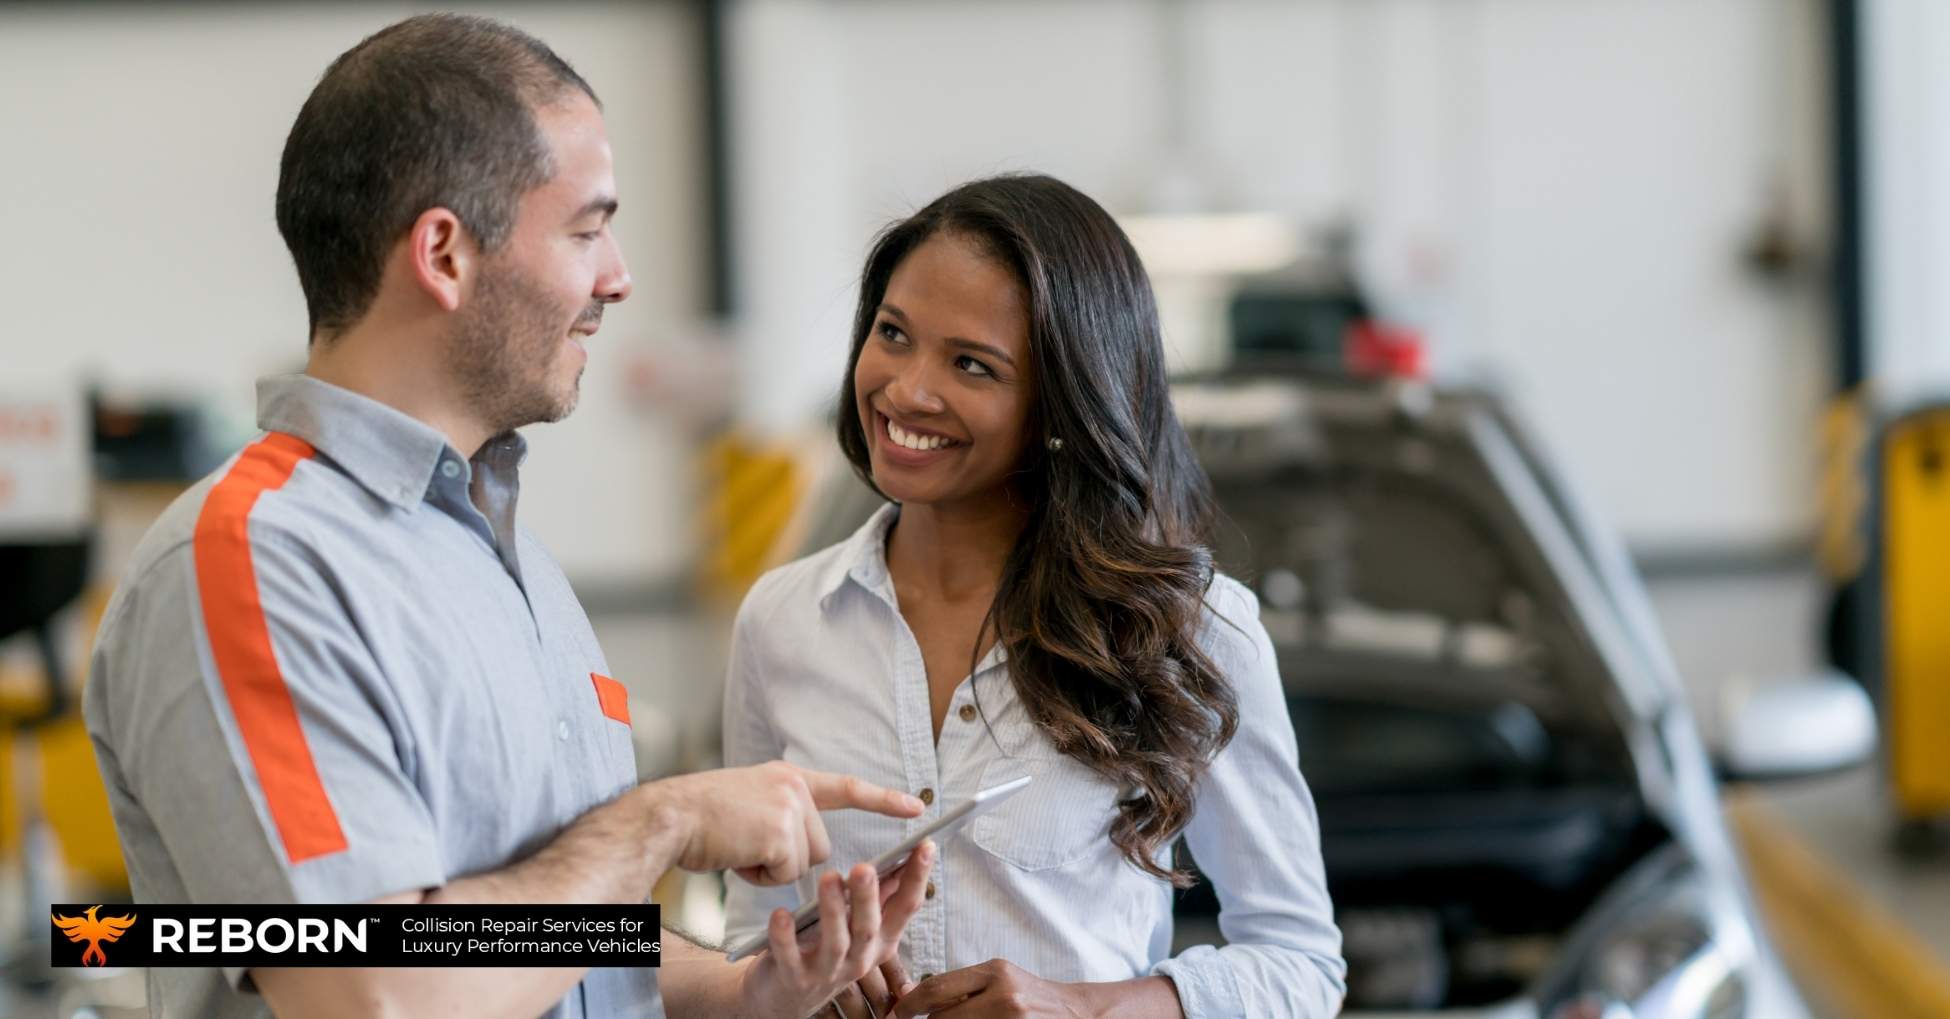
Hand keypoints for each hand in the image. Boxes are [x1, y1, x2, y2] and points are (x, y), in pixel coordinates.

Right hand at [650, 761, 923, 884]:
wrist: (669, 817)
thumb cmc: (700, 819)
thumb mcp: (750, 800)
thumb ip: (782, 812)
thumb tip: (803, 848)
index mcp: (789, 777)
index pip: (846, 787)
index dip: (883, 799)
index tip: (918, 806)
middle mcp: (794, 787)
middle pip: (819, 846)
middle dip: (788, 858)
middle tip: (748, 844)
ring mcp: (789, 807)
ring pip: (804, 863)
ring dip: (772, 868)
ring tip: (738, 847)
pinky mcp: (780, 832)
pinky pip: (786, 873)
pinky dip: (760, 876)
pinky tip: (736, 855)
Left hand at [737, 841, 935, 1018]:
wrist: (788, 999)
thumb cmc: (826, 954)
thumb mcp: (861, 929)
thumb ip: (880, 898)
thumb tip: (902, 859)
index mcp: (880, 943)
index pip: (905, 908)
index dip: (917, 877)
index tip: (925, 845)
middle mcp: (859, 959)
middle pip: (868, 927)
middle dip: (868, 897)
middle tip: (865, 867)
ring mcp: (827, 972)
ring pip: (834, 942)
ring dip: (832, 910)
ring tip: (829, 878)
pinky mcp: (795, 978)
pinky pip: (789, 957)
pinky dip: (785, 937)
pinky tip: (782, 914)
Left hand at [891, 959, 1094, 1017]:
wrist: (1076, 1014)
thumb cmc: (1031, 996)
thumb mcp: (998, 980)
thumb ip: (958, 986)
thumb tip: (909, 995)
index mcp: (995, 972)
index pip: (936, 989)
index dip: (909, 1006)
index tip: (896, 1015)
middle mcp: (1004, 996)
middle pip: (941, 1018)